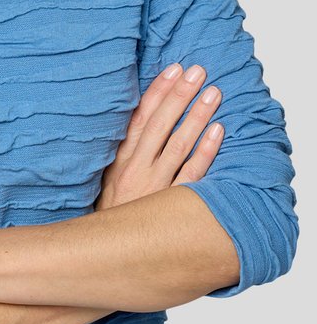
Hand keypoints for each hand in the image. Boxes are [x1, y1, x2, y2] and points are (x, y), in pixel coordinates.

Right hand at [94, 63, 223, 211]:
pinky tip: (218, 132)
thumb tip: (142, 121)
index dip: (157, 92)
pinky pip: (191, 174)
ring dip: (196, 116)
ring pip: (178, 144)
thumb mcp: (108, 180)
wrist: (106, 254)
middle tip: (197, 71)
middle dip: (179, 95)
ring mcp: (154, 186)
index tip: (173, 69)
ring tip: (212, 94)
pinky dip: (205, 152)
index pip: (140, 117)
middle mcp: (136, 168)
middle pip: (160, 124)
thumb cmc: (111, 215)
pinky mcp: (169, 204)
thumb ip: (124, 153)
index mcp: (119, 160)